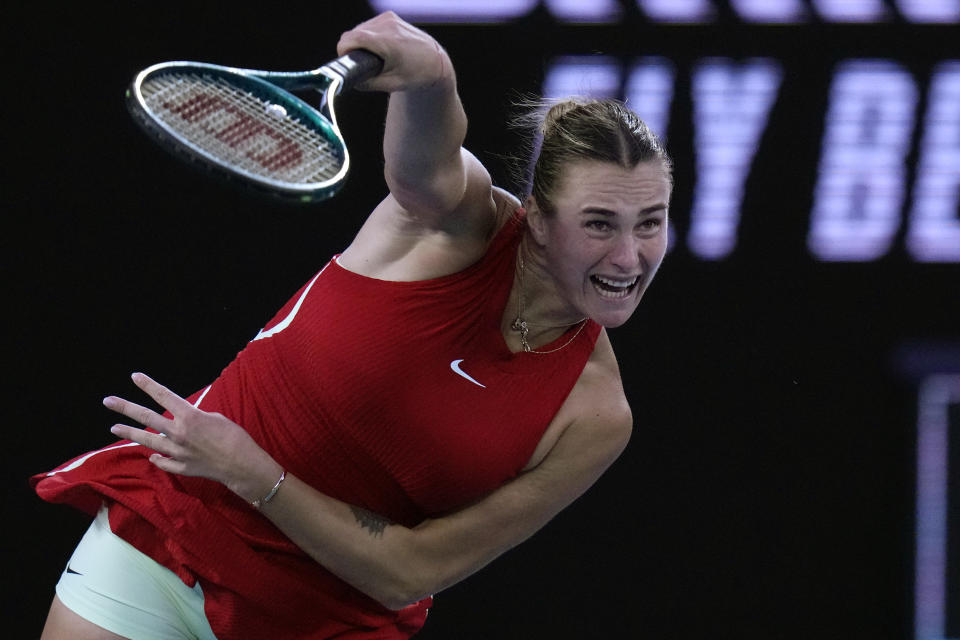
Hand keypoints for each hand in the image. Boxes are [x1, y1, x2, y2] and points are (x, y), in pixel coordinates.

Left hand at [104, 373, 281, 502]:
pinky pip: (164, 461)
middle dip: (125, 408)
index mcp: (189, 416)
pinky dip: (157, 458)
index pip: (164, 396)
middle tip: (108, 401)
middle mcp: (178, 433)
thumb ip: (194, 418)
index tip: (135, 377)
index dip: (148, 385)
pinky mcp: (181, 467)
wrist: (241, 464)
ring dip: (129, 433)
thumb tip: (183, 421)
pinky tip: (151, 456)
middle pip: (146, 418)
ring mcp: (177, 452)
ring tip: (114, 428)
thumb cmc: (234, 437)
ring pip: (147, 440)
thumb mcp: (215, 418)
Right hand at [337, 11, 449, 91]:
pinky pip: (369, 25)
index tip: (346, 61)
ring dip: (360, 42)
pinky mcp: (390, 16)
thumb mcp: (391, 84)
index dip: (344, 50)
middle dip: (353, 49)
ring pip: (360, 29)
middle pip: (353, 34)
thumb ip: (367, 83)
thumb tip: (348, 80)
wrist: (434, 61)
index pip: (352, 38)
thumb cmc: (415, 75)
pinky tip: (379, 47)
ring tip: (374, 57)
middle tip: (364, 64)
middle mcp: (388, 25)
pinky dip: (369, 36)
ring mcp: (389, 18)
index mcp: (388, 42)